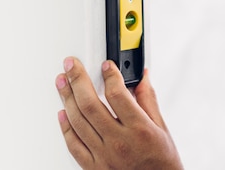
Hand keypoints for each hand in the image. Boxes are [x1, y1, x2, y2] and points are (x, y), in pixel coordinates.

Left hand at [55, 57, 182, 169]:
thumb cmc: (161, 161)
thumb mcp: (161, 127)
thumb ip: (148, 100)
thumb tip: (142, 77)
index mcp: (139, 129)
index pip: (117, 95)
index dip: (109, 75)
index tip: (106, 66)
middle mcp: (119, 142)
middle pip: (90, 105)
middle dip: (78, 80)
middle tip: (72, 65)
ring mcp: (103, 156)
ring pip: (78, 122)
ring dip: (67, 98)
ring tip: (62, 82)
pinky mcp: (93, 167)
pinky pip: (73, 144)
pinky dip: (65, 127)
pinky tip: (62, 113)